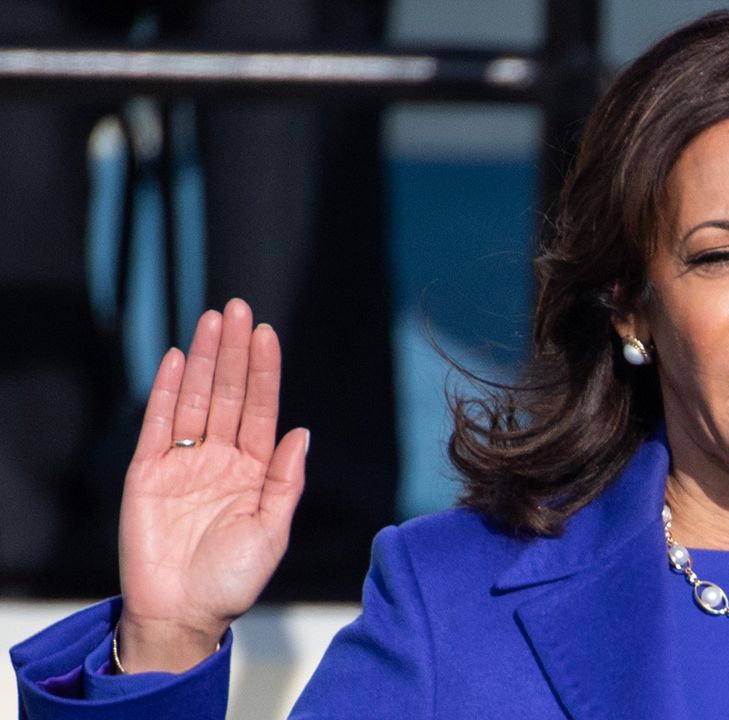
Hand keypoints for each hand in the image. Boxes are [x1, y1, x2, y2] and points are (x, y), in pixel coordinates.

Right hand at [117, 298, 307, 672]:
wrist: (181, 615)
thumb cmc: (232, 580)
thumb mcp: (271, 531)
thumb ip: (285, 481)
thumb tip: (303, 432)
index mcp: (253, 470)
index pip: (261, 409)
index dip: (264, 371)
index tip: (267, 333)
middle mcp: (220, 459)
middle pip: (229, 394)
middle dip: (234, 352)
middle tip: (237, 308)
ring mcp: (183, 463)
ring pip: (195, 400)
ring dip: (204, 360)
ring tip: (211, 320)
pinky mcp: (146, 474)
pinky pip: (158, 425)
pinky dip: (166, 391)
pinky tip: (178, 359)